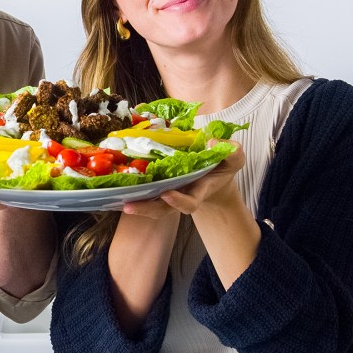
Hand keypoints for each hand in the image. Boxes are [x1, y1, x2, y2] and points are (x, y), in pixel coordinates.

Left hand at [122, 140, 244, 218]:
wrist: (215, 174)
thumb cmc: (223, 165)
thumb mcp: (234, 156)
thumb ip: (230, 150)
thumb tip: (211, 142)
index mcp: (200, 189)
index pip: (190, 202)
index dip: (179, 201)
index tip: (167, 194)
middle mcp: (183, 194)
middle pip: (164, 210)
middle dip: (148, 209)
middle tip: (130, 206)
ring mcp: (171, 192)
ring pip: (153, 205)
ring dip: (138, 205)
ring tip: (120, 201)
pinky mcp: (161, 186)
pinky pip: (147, 193)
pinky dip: (135, 192)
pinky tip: (119, 188)